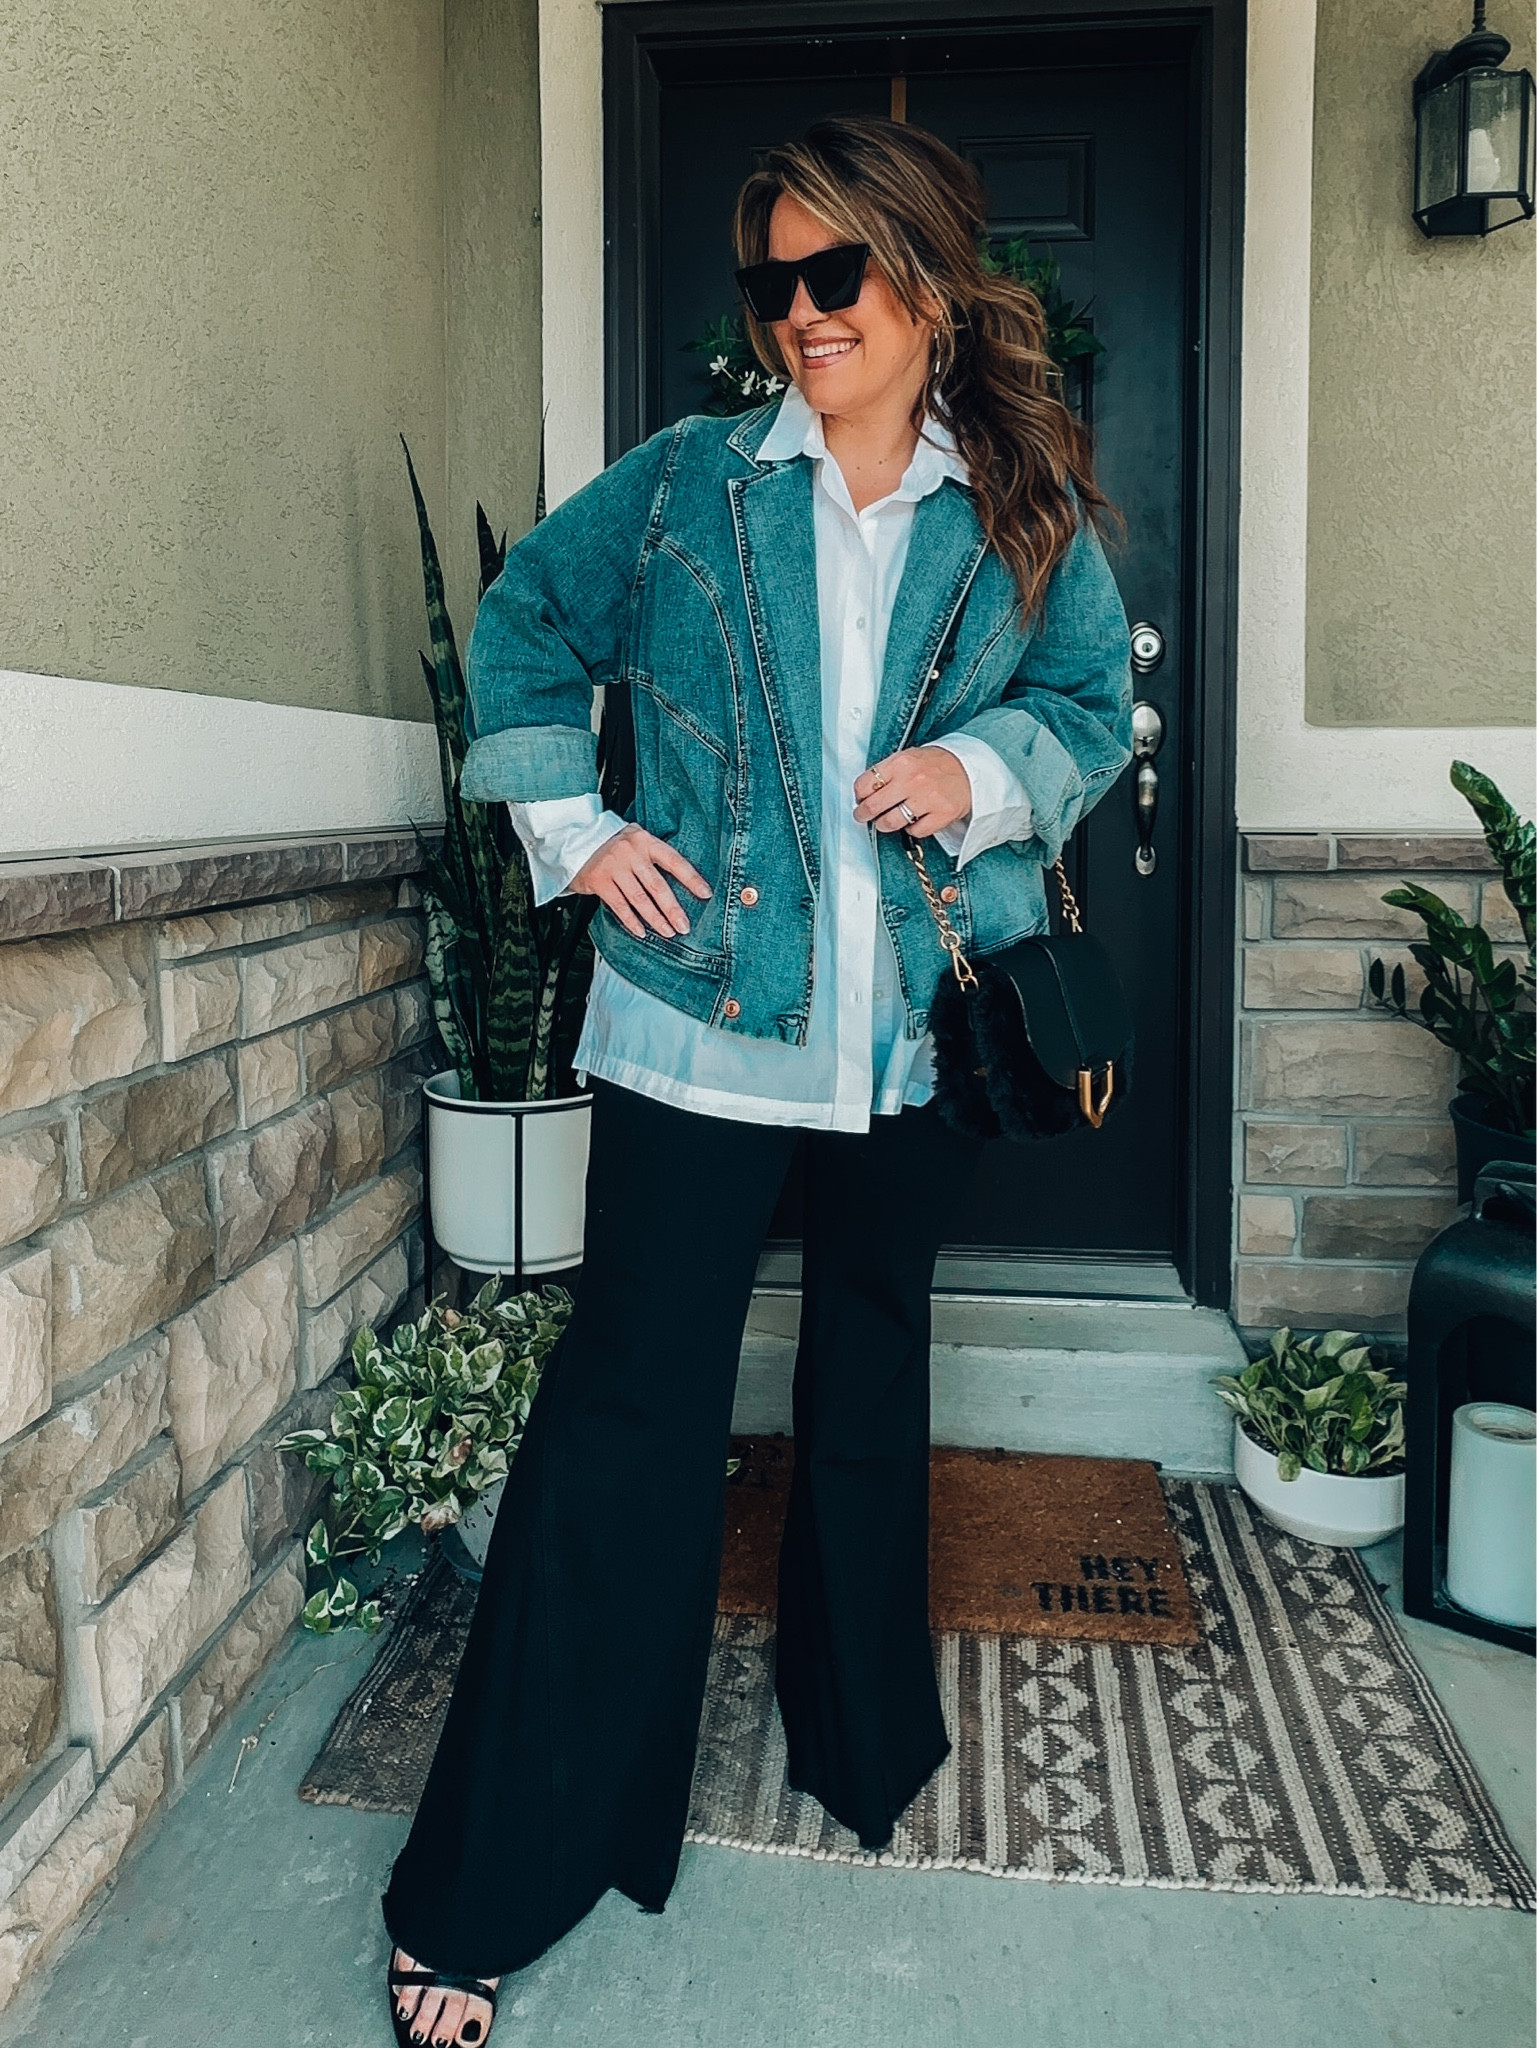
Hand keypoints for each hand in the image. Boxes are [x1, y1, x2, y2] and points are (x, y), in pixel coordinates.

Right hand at [568, 823, 711, 937]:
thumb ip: (654, 856)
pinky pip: (620, 906)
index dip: (691, 878)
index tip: (705, 894)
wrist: (576, 840)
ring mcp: (614, 867)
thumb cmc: (613, 844)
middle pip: (658, 886)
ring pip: (640, 899)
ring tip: (668, 932)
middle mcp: (630, 852)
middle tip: (684, 926)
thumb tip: (683, 882)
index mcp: (645, 841)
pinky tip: (642, 932)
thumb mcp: (635, 840)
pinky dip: (632, 921)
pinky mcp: (599, 881)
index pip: (674, 861)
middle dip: (673, 909)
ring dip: (656, 919)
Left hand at [852, 746, 972, 837]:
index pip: (865, 784)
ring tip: (886, 821)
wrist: (970, 770)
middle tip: (863, 816)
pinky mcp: (941, 814)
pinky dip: (912, 829)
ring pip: (890, 822)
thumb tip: (863, 792)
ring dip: (884, 825)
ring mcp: (928, 798)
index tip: (860, 799)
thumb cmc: (936, 765)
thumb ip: (887, 772)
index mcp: (901, 762)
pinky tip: (914, 820)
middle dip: (863, 814)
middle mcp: (912, 780)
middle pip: (874, 806)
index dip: (859, 795)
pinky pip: (915, 831)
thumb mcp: (909, 757)